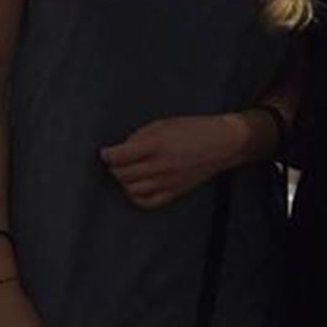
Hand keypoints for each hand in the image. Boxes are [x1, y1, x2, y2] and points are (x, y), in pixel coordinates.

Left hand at [99, 114, 245, 208]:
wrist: (222, 143)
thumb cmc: (192, 129)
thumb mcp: (162, 124)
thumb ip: (140, 136)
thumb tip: (121, 148)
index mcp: (156, 145)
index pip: (121, 156)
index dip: (108, 155)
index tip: (104, 152)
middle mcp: (161, 165)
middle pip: (123, 174)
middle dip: (114, 167)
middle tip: (115, 161)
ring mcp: (168, 181)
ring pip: (133, 189)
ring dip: (124, 181)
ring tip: (126, 172)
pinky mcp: (175, 192)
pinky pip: (149, 202)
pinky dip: (137, 196)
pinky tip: (137, 186)